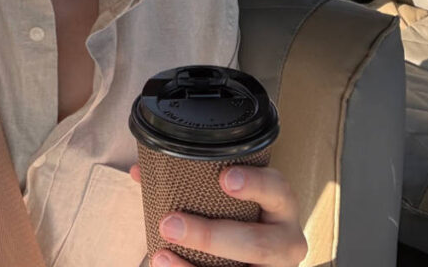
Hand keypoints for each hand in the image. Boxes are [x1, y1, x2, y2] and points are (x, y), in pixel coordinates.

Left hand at [129, 164, 307, 266]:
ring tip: (161, 256)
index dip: (255, 184)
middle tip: (171, 223)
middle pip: (257, 243)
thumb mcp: (230, 199)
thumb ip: (192, 184)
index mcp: (282, 207)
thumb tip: (140, 171)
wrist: (258, 256)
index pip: (277, 189)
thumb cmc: (242, 218)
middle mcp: (287, 242)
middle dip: (211, 236)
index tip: (225, 177)